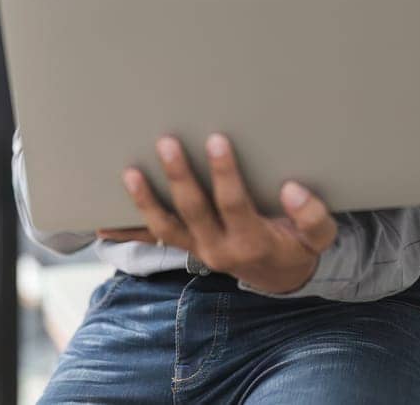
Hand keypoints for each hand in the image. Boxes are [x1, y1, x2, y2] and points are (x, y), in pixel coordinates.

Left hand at [97, 134, 337, 293]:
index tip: (217, 140)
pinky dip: (127, 233)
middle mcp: (218, 249)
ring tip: (129, 172)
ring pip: (165, 228)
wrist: (282, 278)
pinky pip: (152, 242)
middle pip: (192, 211)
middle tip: (167, 142)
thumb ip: (312, 215)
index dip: (224, 173)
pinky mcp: (186, 247)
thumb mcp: (317, 238)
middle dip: (179, 176)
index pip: (233, 203)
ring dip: (145, 201)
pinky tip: (102, 223)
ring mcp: (197, 249)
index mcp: (250, 241)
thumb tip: (293, 189)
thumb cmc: (298, 247)